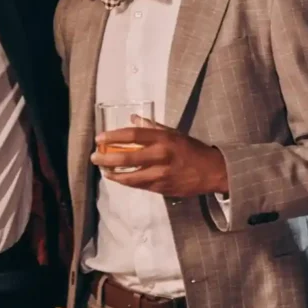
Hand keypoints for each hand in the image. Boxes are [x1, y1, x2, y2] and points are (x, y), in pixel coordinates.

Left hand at [91, 117, 227, 196]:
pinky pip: (138, 185)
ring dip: (113, 174)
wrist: (212, 172)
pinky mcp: (161, 188)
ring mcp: (161, 174)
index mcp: (164, 139)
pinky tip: (118, 178)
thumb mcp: (174, 133)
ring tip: (104, 170)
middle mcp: (161, 156)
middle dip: (106, 158)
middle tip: (95, 157)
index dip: (113, 136)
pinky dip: (126, 182)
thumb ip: (153, 127)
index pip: (133, 135)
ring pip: (129, 177)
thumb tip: (133, 118)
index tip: (99, 138)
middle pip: (126, 157)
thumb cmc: (192, 149)